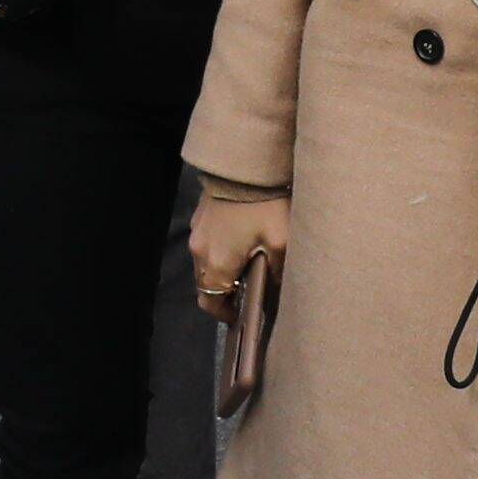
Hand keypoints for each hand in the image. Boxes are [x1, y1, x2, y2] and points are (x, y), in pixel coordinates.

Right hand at [192, 189, 288, 316]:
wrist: (244, 164)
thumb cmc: (264, 206)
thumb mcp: (280, 241)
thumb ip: (277, 271)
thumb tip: (276, 288)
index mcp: (218, 263)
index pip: (210, 301)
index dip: (223, 313)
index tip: (238, 314)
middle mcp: (200, 252)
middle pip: (206, 284)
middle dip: (222, 292)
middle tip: (244, 290)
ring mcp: (197, 233)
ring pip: (203, 264)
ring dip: (219, 270)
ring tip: (242, 264)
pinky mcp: (199, 217)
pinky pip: (204, 244)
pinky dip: (216, 250)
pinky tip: (237, 241)